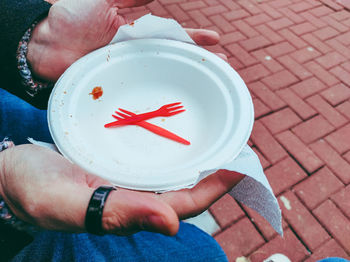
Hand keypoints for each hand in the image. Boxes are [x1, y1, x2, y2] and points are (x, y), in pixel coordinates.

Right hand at [0, 144, 243, 235]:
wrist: (12, 170)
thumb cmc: (32, 187)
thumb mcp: (65, 202)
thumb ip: (114, 214)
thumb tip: (171, 225)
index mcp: (129, 209)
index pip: (184, 204)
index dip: (216, 189)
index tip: (242, 168)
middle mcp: (134, 194)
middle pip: (186, 186)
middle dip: (215, 170)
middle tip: (239, 143)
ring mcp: (126, 177)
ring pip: (172, 169)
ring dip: (198, 153)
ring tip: (219, 130)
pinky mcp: (116, 161)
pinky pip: (153, 153)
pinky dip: (171, 142)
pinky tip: (178, 125)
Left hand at [28, 0, 225, 80]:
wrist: (45, 44)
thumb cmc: (73, 18)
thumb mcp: (105, 0)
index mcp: (137, 33)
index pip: (173, 34)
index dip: (194, 37)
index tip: (216, 41)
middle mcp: (137, 54)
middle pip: (174, 59)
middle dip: (198, 63)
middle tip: (222, 69)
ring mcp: (130, 72)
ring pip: (163, 77)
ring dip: (185, 82)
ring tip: (207, 88)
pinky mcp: (119, 88)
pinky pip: (142, 92)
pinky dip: (158, 99)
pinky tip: (172, 106)